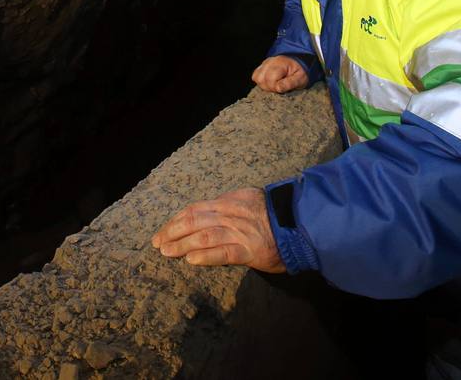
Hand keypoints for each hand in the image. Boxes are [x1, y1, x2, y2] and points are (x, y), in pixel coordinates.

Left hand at [151, 188, 284, 272]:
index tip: (163, 231)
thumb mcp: (249, 201)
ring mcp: (240, 232)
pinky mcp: (250, 250)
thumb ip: (228, 206)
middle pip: (195, 220)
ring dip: (182, 244)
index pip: (195, 209)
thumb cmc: (275, 215)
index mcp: (229, 201)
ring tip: (167, 251)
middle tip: (158, 243)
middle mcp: (231, 214)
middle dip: (173, 232)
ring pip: (205, 236)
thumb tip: (206, 214)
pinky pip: (224, 252)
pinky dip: (206, 256)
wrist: (302, 225)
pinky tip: (191, 260)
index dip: (176, 220)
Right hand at [251, 55, 308, 92]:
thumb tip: (278, 88)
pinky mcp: (262, 66)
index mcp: (280, 64)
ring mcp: (264, 63)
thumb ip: (290, 83)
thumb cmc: (300, 71)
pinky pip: (255, 76)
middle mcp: (270, 62)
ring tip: (275, 85)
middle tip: (279, 87)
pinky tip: (270, 82)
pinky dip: (261, 81)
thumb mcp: (300, 78)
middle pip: (261, 79)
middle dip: (269, 87)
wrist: (299, 61)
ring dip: (264, 85)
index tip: (283, 88)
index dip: (276, 87)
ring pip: (256, 78)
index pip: (270, 79)